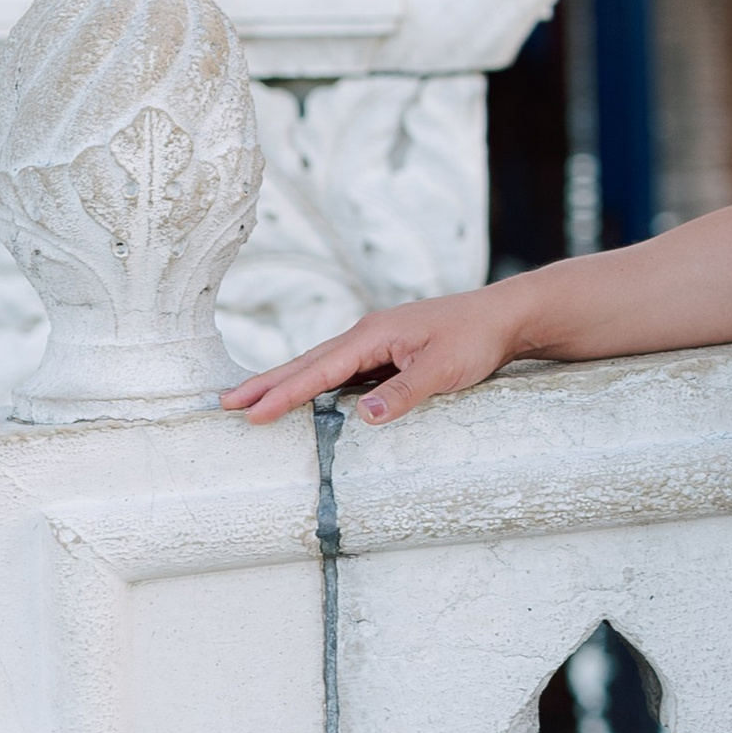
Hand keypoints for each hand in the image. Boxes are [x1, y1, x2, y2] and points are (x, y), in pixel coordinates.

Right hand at [221, 283, 524, 426]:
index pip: (319, 370)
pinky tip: (306, 397)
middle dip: (267, 384)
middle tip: (227, 404)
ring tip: (252, 400)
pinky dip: (316, 383)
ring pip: (321, 365)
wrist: (504, 316)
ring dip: (286, 382)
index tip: (251, 414)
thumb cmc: (476, 339)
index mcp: (373, 335)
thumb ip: (403, 393)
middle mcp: (368, 334)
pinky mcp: (388, 351)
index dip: (283, 394)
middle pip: (308, 363)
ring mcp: (376, 342)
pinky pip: (341, 370)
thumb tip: (363, 416)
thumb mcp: (443, 369)